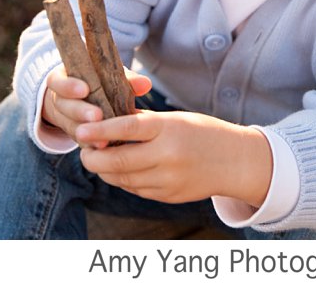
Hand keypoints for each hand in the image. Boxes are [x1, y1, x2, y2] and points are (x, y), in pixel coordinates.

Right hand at [42, 63, 151, 142]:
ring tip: (102, 142)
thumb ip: (126, 79)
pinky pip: (79, 140)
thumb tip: (146, 84)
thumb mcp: (109, 76)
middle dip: (80, 111)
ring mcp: (64, 119)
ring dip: (87, 133)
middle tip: (97, 116)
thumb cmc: (99, 81)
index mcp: (64, 78)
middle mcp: (60, 99)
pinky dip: (90, 145)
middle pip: (64, 106)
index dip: (69, 86)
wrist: (82, 98)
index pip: (58, 81)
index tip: (84, 89)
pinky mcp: (73, 134)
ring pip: (70, 126)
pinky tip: (103, 151)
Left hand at [76, 111, 272, 205]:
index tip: (79, 131)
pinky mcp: (168, 195)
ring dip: (106, 170)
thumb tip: (106, 125)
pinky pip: (135, 189)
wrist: (235, 161)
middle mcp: (167, 156)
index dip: (99, 131)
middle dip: (93, 158)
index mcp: (169, 129)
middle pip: (117, 162)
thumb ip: (143, 123)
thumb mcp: (175, 119)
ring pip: (122, 179)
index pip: (126, 129)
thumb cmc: (203, 132)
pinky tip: (124, 170)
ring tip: (100, 158)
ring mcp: (168, 180)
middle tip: (84, 151)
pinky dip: (124, 180)